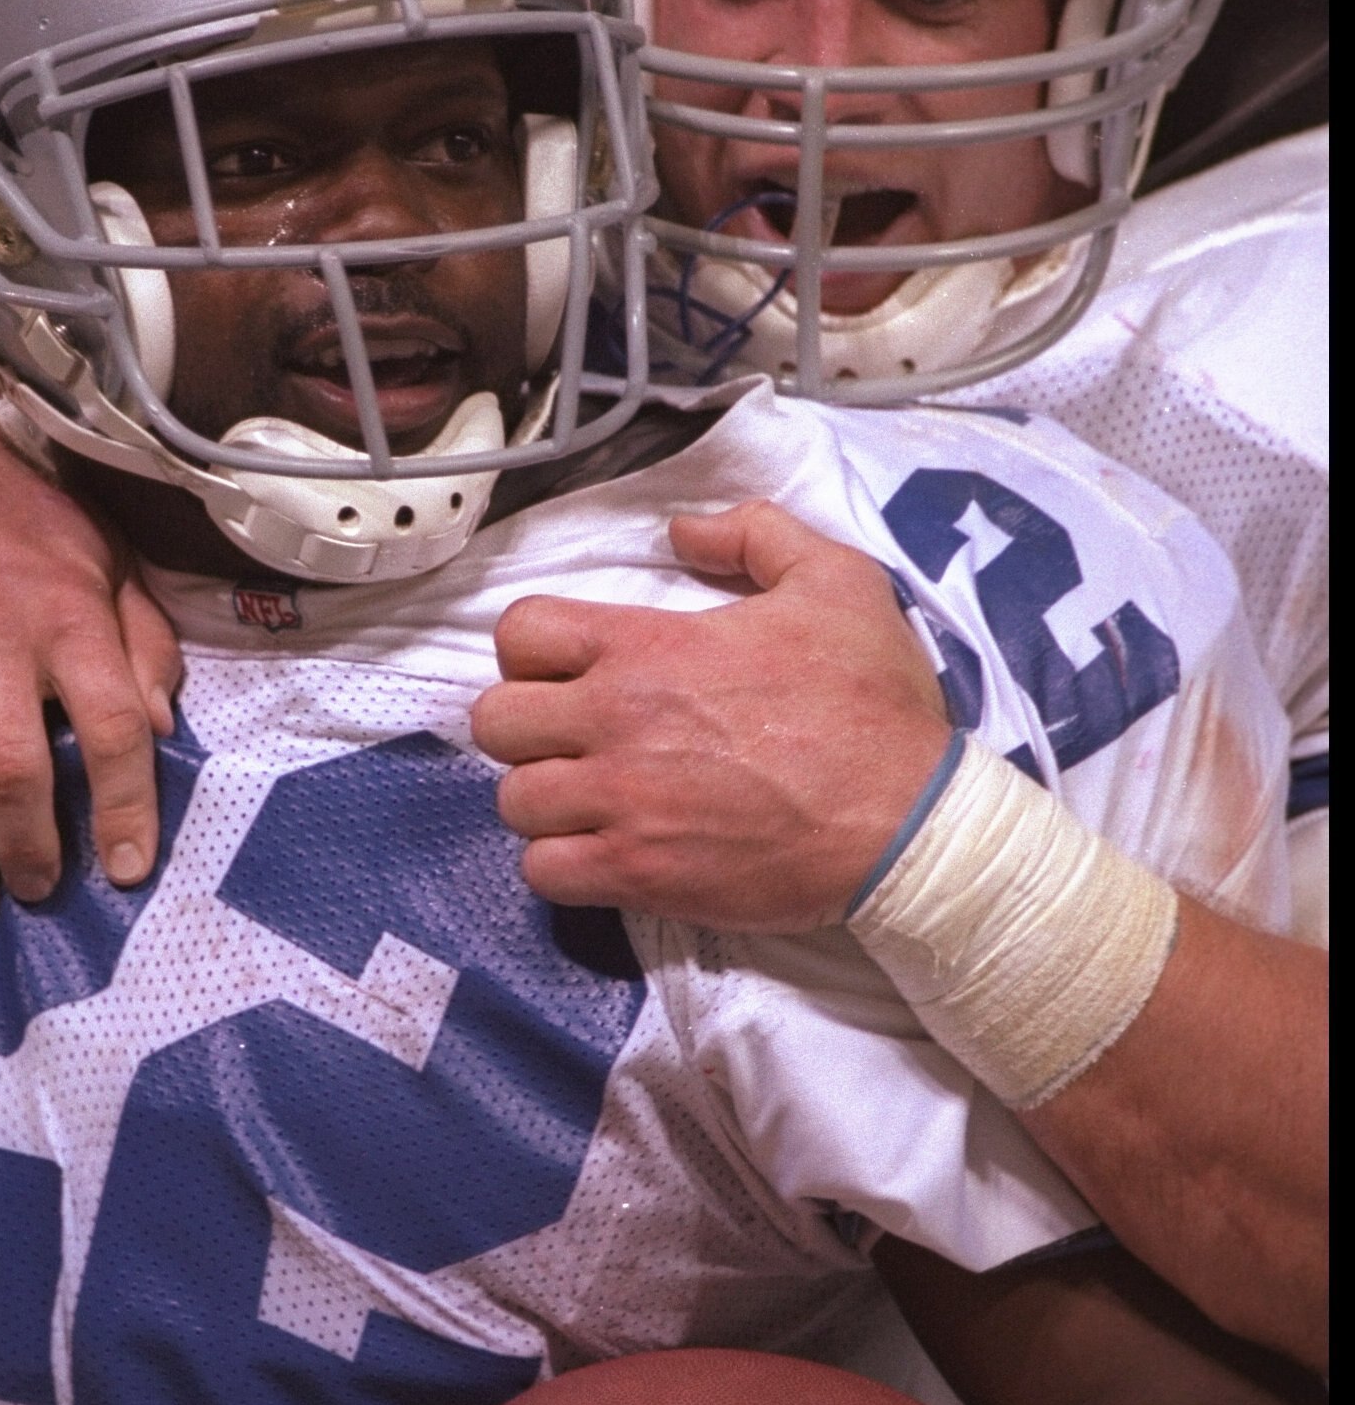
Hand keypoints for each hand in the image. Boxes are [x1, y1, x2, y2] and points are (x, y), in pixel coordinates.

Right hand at [0, 401, 182, 924]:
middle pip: (13, 772)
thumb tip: (164, 727)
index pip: (112, 726)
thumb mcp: (102, 552)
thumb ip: (142, 638)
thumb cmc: (16, 510)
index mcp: (67, 612)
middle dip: (31, 850)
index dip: (127, 807)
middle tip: (41, 892)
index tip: (130, 870)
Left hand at [470, 502, 950, 929]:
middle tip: (575, 737)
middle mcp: (615, 722)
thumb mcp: (837, 581)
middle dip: (527, 726)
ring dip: (545, 800)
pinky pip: (543, 872)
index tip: (571, 669)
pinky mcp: (637, 874)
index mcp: (647, 647)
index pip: (519, 632)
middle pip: (497, 721)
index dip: (534, 649)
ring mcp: (621, 804)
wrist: (906, 822)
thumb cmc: (872, 703)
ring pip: (514, 801)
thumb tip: (683, 530)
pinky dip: (561, 864)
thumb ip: (754, 535)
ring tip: (592, 799)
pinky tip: (603, 850)